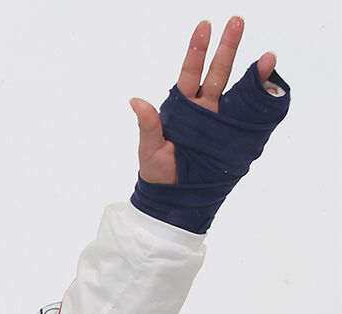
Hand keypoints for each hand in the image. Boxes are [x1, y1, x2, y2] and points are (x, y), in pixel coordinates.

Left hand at [130, 17, 277, 183]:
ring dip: (253, 73)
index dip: (197, 50)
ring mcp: (219, 121)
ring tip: (268, 57)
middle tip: (237, 21)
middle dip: (228, 47)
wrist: (173, 197)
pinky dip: (261, 102)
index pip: (190, 73)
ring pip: (237, 90)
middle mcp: (203, 109)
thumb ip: (148, 125)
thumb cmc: (157, 171)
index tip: (205, 26)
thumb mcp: (149, 148)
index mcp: (182, 107)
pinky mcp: (231, 137)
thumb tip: (135, 101)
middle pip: (218, 73)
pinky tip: (272, 87)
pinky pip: (248, 116)